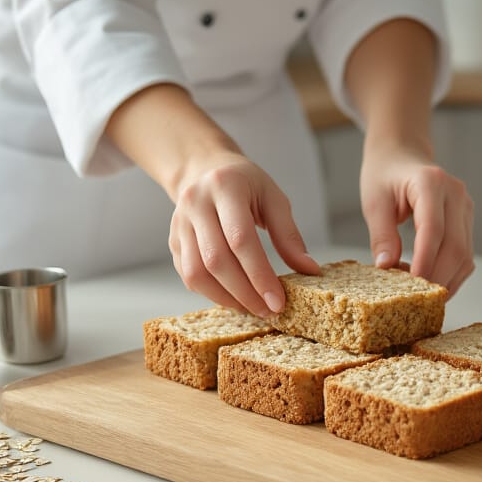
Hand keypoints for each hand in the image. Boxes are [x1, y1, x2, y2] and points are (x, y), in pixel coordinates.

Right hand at [168, 151, 319, 315]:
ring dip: (226, 298)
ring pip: (196, 273)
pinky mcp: (173, 241)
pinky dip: (212, 293)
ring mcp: (179, 224)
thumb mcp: (273, 198)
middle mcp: (195, 203)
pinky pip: (189, 276)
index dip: (259, 275)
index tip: (278, 301)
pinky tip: (234, 298)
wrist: (205, 170)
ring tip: (252, 308)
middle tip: (268, 311)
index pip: (240, 239)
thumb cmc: (246, 185)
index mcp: (224, 187)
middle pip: (216, 260)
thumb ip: (289, 235)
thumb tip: (309, 270)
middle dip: (244, 293)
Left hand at [360, 144, 473, 294]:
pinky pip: (465, 255)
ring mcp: (466, 208)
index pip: (433, 230)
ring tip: (421, 296)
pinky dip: (451, 274)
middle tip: (415, 300)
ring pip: (465, 255)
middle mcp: (456, 194)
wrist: (402, 155)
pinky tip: (431, 284)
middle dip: (437, 278)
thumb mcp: (374, 201)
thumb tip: (386, 267)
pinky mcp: (467, 221)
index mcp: (431, 182)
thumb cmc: (385, 175)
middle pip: (455, 247)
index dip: (424, 262)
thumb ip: (382, 234)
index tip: (411, 287)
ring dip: (446, 281)